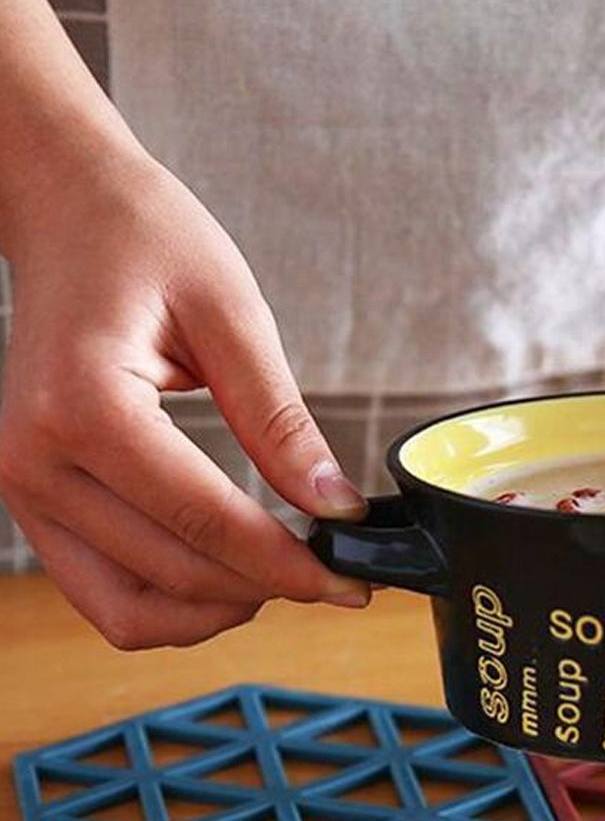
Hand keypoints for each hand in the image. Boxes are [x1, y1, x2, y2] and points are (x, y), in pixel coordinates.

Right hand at [0, 150, 368, 647]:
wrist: (62, 208)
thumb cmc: (144, 240)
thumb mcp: (231, 314)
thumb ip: (281, 421)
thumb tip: (337, 507)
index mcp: (84, 406)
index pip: (206, 523)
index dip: (291, 567)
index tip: (355, 582)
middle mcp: (36, 461)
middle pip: (174, 576)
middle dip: (268, 590)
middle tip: (339, 576)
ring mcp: (23, 490)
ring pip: (133, 611)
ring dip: (217, 611)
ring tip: (284, 574)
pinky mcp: (33, 504)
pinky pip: (107, 595)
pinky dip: (174, 603)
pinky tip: (232, 571)